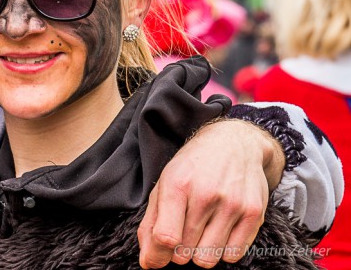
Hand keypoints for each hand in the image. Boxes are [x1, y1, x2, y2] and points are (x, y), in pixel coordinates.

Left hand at [137, 119, 285, 267]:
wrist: (233, 144)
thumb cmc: (193, 168)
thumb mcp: (164, 186)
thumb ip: (151, 226)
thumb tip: (149, 263)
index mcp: (177, 185)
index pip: (166, 237)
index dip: (159, 253)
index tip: (161, 252)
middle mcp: (206, 194)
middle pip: (185, 252)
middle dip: (179, 250)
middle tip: (183, 230)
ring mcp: (232, 204)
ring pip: (208, 258)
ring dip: (200, 252)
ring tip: (201, 230)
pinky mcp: (254, 214)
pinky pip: (233, 255)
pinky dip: (222, 250)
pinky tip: (220, 229)